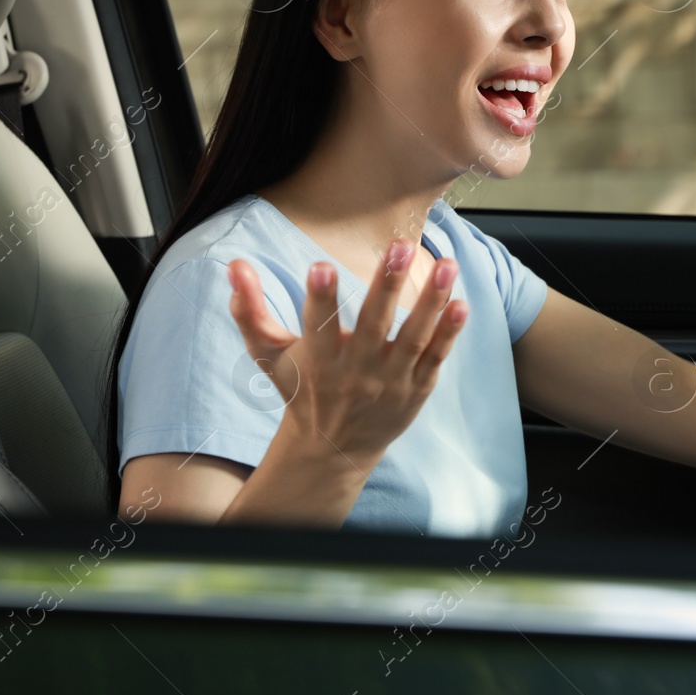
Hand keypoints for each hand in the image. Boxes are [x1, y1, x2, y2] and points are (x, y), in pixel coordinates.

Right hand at [224, 240, 467, 465]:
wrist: (333, 448)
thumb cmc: (300, 390)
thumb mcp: (268, 355)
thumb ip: (249, 310)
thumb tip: (234, 265)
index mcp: (318, 362)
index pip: (317, 327)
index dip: (319, 298)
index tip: (319, 266)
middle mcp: (356, 373)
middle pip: (373, 326)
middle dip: (385, 285)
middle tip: (398, 246)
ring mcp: (390, 382)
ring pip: (412, 339)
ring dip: (430, 302)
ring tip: (445, 266)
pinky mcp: (415, 389)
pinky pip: (434, 359)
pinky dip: (448, 334)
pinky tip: (461, 304)